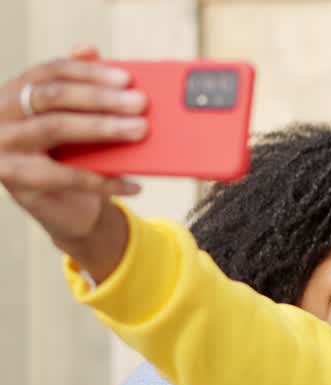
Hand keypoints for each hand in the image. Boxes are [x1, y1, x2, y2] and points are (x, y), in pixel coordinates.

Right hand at [0, 46, 144, 278]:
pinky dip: (105, 181)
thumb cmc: (74, 157)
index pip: (52, 71)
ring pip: (55, 127)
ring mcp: (4, 145)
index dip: (89, 72)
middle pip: (52, 96)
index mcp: (18, 91)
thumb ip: (87, 94)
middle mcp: (3, 113)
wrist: (66, 208)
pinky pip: (66, 176)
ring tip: (140, 130)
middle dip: (100, 97)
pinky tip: (135, 184)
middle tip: (140, 103)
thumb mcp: (80, 123)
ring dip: (102, 127)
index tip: (126, 79)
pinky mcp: (16, 179)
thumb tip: (96, 53)